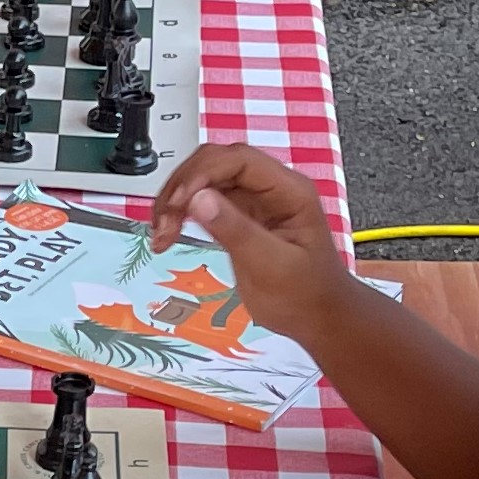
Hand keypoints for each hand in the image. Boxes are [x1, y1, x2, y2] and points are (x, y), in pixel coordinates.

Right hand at [145, 142, 355, 339]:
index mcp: (289, 190)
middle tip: (163, 222)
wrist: (317, 318)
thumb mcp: (272, 266)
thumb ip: (237, 231)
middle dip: (183, 187)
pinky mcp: (237, 216)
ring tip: (161, 233)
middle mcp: (269, 188)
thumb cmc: (306, 295)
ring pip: (203, 180)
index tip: (178, 202)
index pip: (239, 160)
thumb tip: (198, 199)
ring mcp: (252, 200)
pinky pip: (202, 201)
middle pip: (215, 163)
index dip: (202, 173)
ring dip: (175, 201)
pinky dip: (180, 214)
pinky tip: (167, 234)